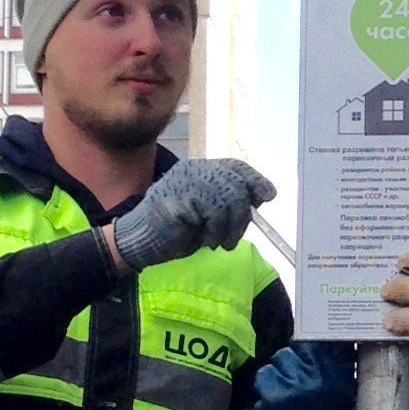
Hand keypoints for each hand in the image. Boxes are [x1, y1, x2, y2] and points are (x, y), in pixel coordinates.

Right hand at [107, 157, 275, 273]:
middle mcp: (193, 170)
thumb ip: (229, 203)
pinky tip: (205, 241)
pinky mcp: (180, 196)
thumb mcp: (207, 215)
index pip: (234, 167)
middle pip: (236, 183)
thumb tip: (261, 196)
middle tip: (233, 237)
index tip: (269, 195)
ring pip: (229, 198)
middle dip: (242, 214)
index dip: (255, 179)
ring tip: (217, 242)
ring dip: (229, 227)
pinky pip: (215, 211)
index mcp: (198, 170)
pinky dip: (215, 231)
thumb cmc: (173, 232)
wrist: (139, 242)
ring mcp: (185, 181)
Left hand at [256, 341, 357, 409]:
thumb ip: (336, 365)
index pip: (323, 340)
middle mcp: (319, 377)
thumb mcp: (345, 393)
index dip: (312, 344)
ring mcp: (295, 385)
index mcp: (340, 374)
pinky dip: (266, 388)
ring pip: (278, 360)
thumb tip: (327, 336)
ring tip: (287, 394)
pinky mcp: (274, 396)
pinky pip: (264, 376)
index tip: (309, 351)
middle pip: (296, 348)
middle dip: (293, 362)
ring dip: (279, 373)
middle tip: (297, 381)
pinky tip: (276, 403)